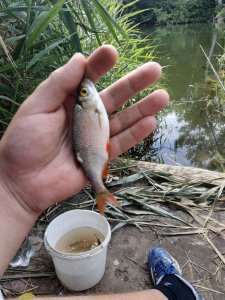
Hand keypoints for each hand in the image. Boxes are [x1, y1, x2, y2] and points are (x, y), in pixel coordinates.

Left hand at [0, 45, 167, 214]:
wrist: (23, 181)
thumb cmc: (24, 142)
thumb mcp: (37, 107)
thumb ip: (59, 84)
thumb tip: (79, 58)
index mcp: (69, 101)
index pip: (89, 78)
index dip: (101, 64)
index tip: (112, 52)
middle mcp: (85, 116)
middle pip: (114, 97)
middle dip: (134, 83)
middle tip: (155, 69)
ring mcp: (95, 136)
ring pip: (123, 119)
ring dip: (143, 108)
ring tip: (162, 96)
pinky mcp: (101, 156)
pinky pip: (121, 143)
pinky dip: (136, 134)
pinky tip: (150, 122)